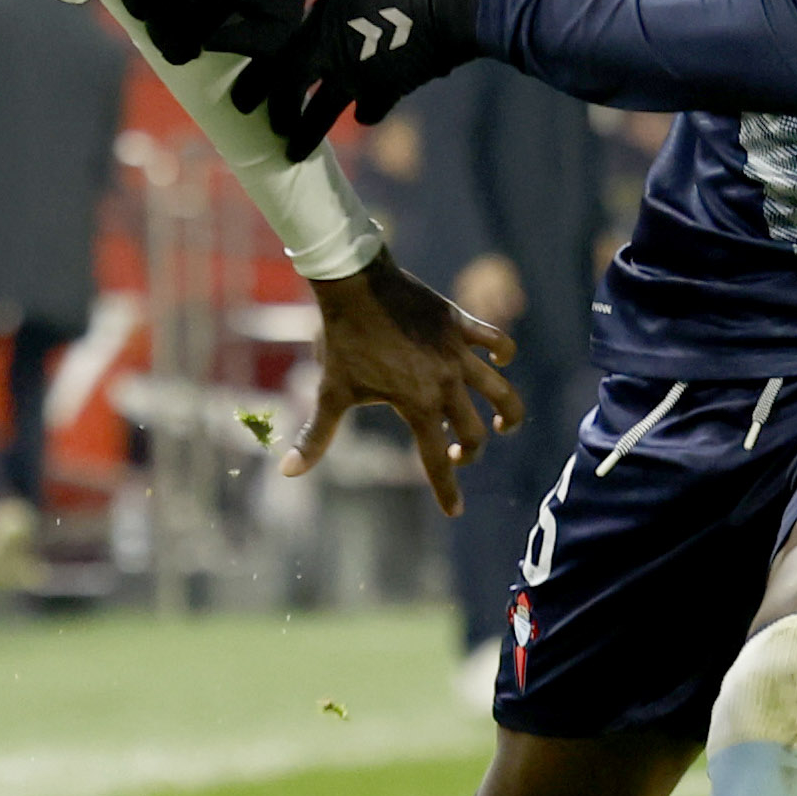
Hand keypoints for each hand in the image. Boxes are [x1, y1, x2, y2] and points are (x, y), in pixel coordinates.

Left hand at [231, 0, 488, 158]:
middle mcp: (331, 51)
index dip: (257, 74)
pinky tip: (362, 116)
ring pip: (321, 114)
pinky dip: (365, 112)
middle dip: (274, 111)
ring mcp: (358, 75)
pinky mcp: (388, 91)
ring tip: (293, 152)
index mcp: (322, 17)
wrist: (459, 3)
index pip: (277, 51)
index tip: (242, 92)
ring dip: (306, 134)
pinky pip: (369, 110)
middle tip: (265, 127)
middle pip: (289, 90)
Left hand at [283, 252, 523, 516]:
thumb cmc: (341, 340)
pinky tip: (500, 363)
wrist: (355, 284)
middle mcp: (445, 383)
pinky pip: (497, 340)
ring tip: (505, 423)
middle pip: (474, 432)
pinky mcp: (461, 325)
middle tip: (457, 454)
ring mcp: (457, 353)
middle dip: (470, 452)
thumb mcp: (330, 392)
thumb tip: (287, 472)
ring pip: (500, 390)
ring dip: (509, 411)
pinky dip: (504, 353)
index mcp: (416, 405)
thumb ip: (315, 436)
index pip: (436, 460)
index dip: (446, 490)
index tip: (454, 511)